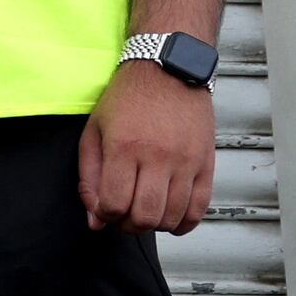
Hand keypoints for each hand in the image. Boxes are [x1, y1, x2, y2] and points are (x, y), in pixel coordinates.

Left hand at [81, 63, 217, 233]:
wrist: (168, 70)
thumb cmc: (126, 100)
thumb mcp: (93, 133)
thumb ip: (88, 178)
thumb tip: (95, 220)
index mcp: (124, 148)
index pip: (114, 205)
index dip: (106, 215)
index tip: (105, 208)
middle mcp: (158, 157)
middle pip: (144, 217)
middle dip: (129, 225)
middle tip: (125, 215)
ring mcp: (186, 160)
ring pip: (172, 216)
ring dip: (155, 224)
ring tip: (146, 212)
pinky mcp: (206, 162)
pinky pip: (200, 206)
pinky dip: (185, 222)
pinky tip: (172, 218)